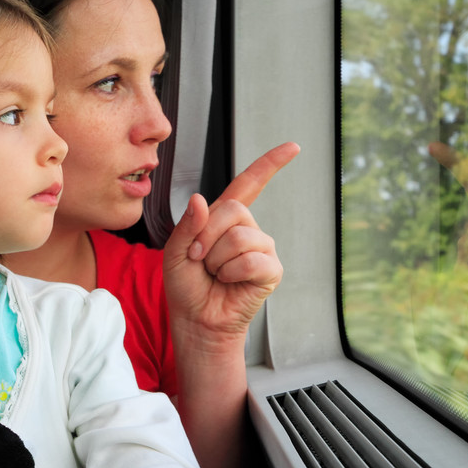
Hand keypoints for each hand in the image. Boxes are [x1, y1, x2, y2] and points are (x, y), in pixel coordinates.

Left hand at [162, 143, 299, 350]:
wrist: (197, 320)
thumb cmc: (187, 287)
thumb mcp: (175, 251)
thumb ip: (186, 225)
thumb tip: (200, 200)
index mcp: (224, 219)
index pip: (250, 184)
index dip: (270, 164)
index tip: (293, 147)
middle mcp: (248, 229)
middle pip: (233, 211)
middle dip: (207, 237)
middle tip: (199, 259)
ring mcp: (262, 249)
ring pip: (240, 237)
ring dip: (216, 260)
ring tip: (215, 274)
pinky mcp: (270, 270)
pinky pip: (251, 260)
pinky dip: (231, 273)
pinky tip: (229, 282)